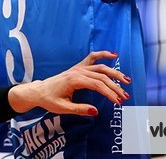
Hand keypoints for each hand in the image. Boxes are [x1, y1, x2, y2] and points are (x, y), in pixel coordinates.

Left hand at [8, 51, 130, 116]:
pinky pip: (92, 58)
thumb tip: (95, 111)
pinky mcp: (78, 67)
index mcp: (74, 80)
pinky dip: (103, 54)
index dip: (109, 93)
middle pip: (101, 76)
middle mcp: (77, 71)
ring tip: (126, 80)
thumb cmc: (49, 100)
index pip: (97, 85)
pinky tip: (113, 54)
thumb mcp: (62, 108)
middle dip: (115, 86)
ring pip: (100, 67)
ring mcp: (78, 68)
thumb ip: (79, 109)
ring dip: (114, 73)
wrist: (39, 91)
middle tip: (125, 97)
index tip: (118, 102)